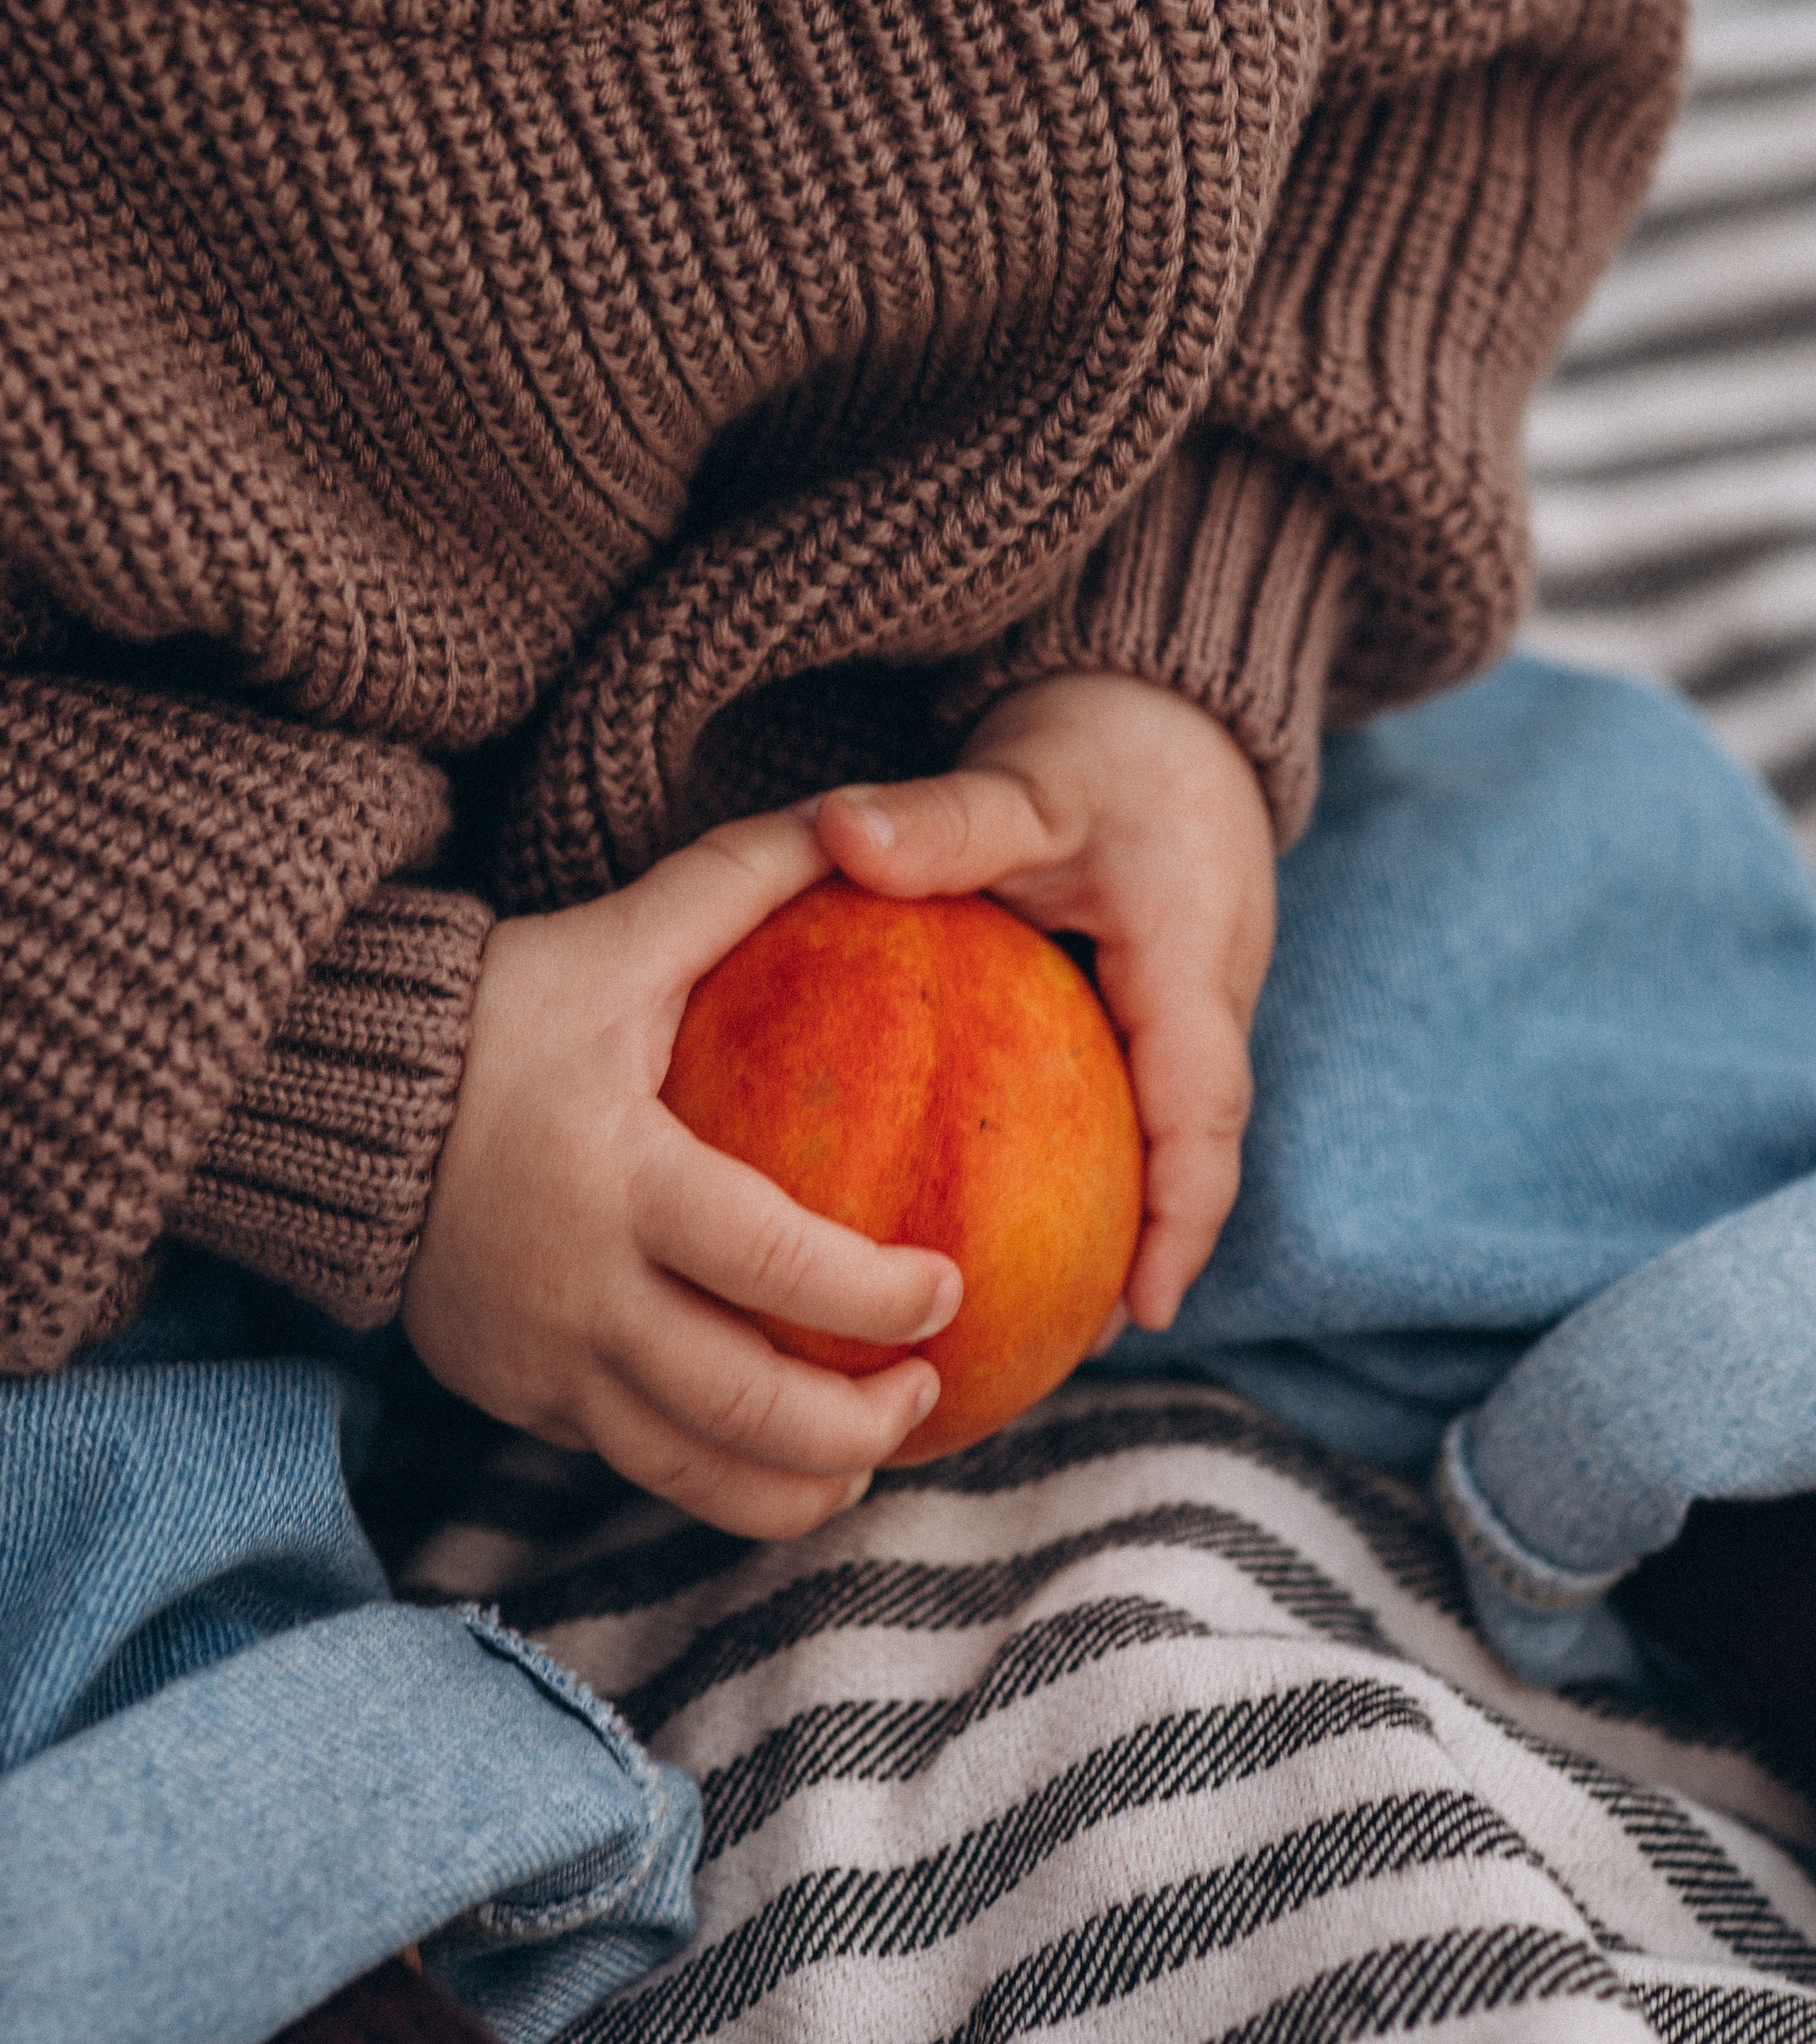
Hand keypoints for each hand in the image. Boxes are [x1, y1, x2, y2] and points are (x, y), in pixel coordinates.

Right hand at [402, 811, 956, 1536]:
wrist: (327, 1097)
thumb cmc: (494, 1014)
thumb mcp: (615, 941)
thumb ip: (735, 884)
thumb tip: (853, 821)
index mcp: (620, 1180)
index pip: (770, 1264)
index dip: (872, 1295)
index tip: (949, 1288)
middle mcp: (582, 1293)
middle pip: (745, 1408)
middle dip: (858, 1424)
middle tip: (928, 1387)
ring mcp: (543, 1364)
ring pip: (694, 1472)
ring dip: (800, 1483)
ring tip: (869, 1452)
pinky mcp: (515, 1398)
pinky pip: (634, 1465)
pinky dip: (720, 1480)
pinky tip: (780, 1457)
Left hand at [816, 675, 1275, 1334]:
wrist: (1172, 699)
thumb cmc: (1108, 739)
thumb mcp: (1027, 776)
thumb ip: (941, 818)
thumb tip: (836, 836)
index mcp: (1191, 967)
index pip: (1200, 1116)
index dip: (1181, 1222)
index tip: (1141, 1312)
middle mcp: (1205, 1001)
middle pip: (1188, 1152)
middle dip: (1148, 1251)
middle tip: (1073, 1344)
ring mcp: (1184, 1005)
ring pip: (1160, 1130)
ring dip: (1118, 1212)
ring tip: (1038, 1305)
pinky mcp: (1154, 997)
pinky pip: (1125, 1092)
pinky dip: (1082, 1151)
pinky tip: (995, 1194)